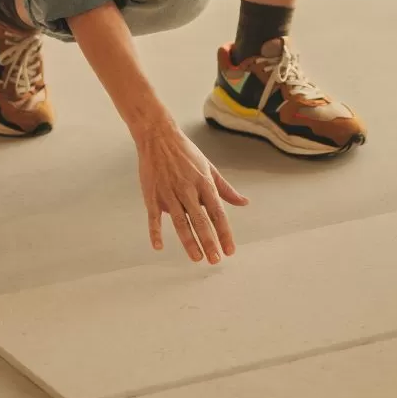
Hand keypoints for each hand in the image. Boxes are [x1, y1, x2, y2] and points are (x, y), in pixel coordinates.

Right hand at [133, 115, 249, 263]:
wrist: (158, 137)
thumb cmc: (186, 153)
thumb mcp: (209, 168)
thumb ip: (226, 189)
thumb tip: (244, 202)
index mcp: (204, 183)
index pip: (218, 213)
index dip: (224, 233)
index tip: (229, 250)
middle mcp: (188, 190)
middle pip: (200, 220)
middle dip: (209, 241)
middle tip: (215, 260)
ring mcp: (169, 193)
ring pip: (180, 222)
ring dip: (189, 241)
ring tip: (197, 258)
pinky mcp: (152, 194)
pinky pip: (153, 217)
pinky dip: (155, 232)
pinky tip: (158, 246)